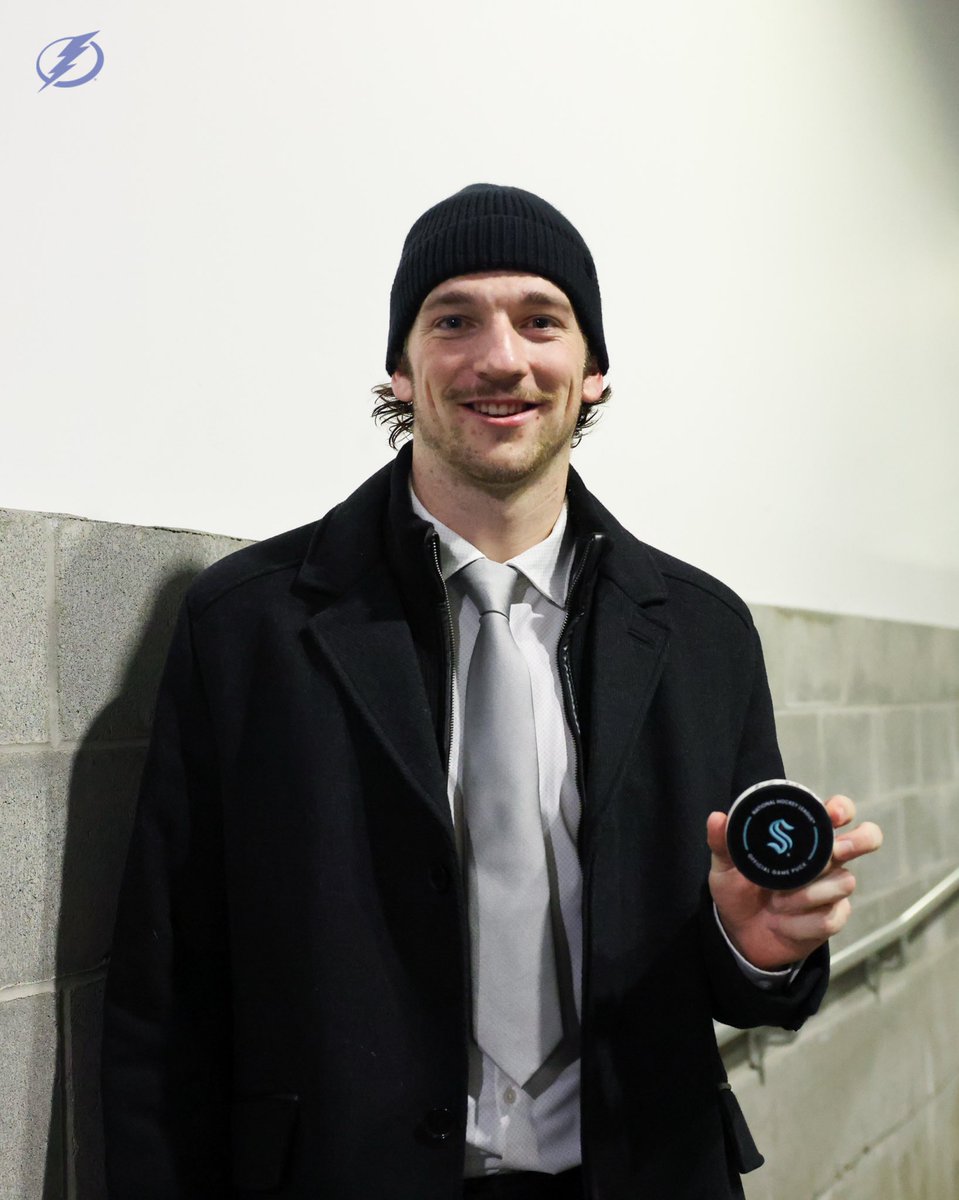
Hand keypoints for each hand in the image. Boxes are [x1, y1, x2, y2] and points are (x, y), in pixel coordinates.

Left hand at [707, 795, 882, 970]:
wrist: (740, 933)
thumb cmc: (738, 890)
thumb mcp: (724, 866)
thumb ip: (722, 843)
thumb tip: (717, 818)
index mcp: (802, 838)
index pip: (834, 813)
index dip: (841, 809)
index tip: (833, 813)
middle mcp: (825, 858)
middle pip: (865, 839)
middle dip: (860, 840)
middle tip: (838, 850)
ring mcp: (833, 888)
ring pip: (843, 882)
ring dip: (808, 894)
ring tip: (778, 902)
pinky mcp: (834, 918)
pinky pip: (829, 917)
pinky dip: (801, 923)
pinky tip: (784, 923)